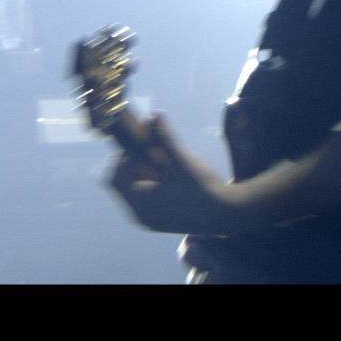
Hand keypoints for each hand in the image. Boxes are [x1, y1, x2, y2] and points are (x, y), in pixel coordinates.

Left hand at [108, 114, 243, 235]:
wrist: (226, 214)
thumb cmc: (202, 187)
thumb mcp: (181, 161)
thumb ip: (165, 139)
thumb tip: (154, 115)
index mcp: (139, 201)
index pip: (114, 178)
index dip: (122, 160)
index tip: (143, 149)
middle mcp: (139, 215)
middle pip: (122, 187)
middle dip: (134, 169)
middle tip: (154, 157)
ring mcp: (150, 222)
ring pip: (135, 196)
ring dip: (144, 180)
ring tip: (165, 170)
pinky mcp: (161, 225)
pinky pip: (146, 205)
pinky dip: (152, 192)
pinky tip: (173, 184)